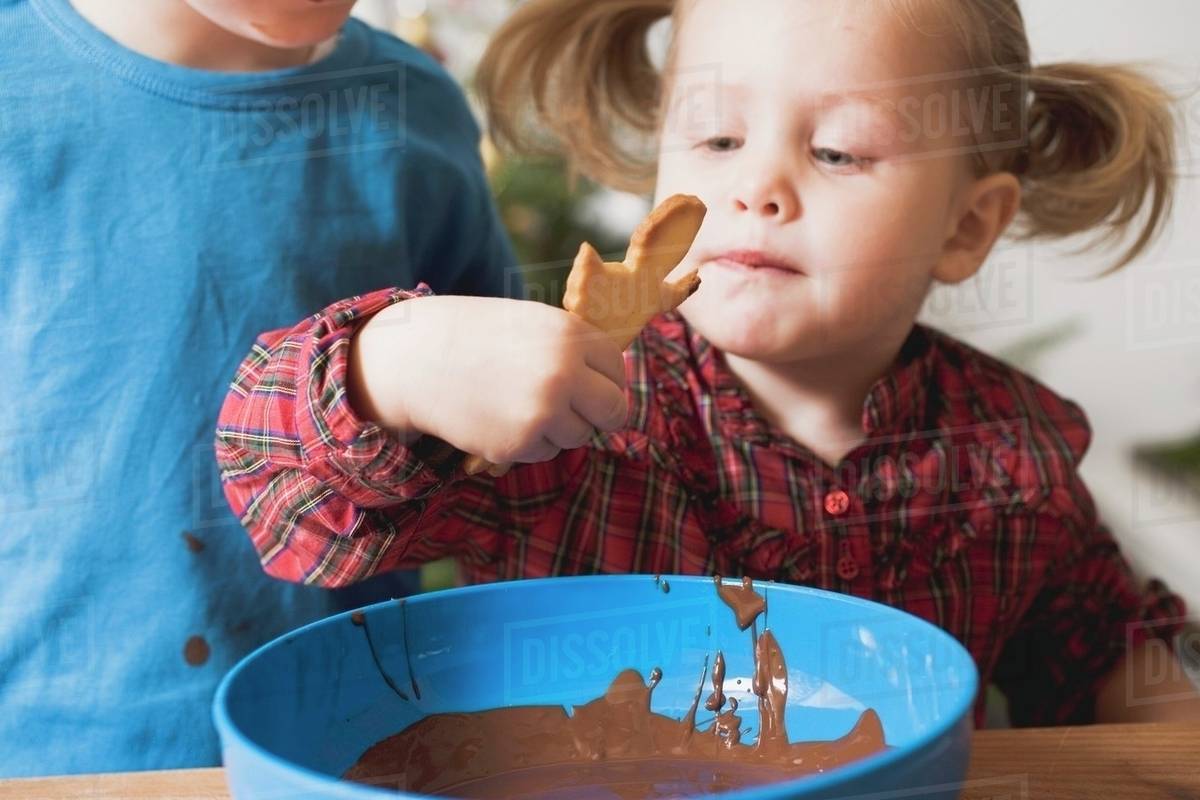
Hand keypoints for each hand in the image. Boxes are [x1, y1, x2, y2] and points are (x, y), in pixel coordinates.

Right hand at [348, 295, 628, 464]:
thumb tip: (613, 382)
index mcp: (571, 336)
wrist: (419, 359)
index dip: (604, 379)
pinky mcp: (522, 443)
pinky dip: (531, 442)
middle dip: (599, 413)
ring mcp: (544, 411)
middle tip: (575, 410)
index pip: (617, 369)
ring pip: (581, 434)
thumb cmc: (479, 337)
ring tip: (521, 405)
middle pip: (614, 409)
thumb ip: (574, 349)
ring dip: (560, 428)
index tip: (587, 383)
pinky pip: (548, 451)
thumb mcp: (534, 325)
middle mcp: (564, 373)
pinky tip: (501, 419)